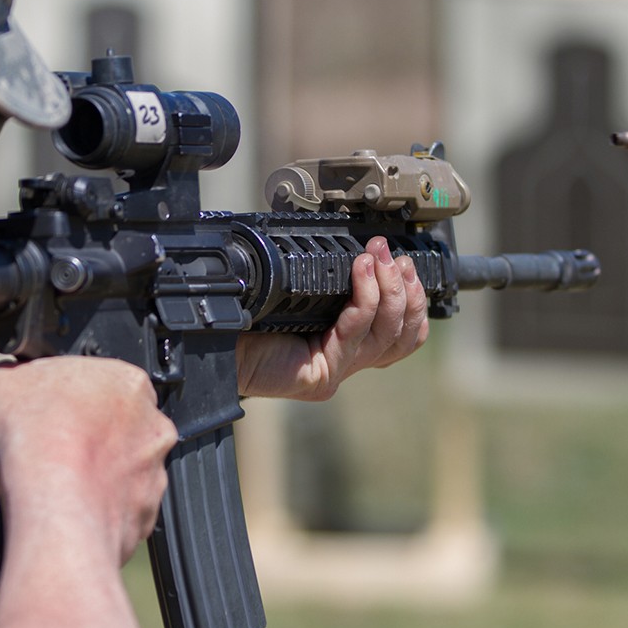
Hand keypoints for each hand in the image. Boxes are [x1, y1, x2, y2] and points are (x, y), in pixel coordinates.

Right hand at [0, 357, 176, 565]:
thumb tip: (15, 384)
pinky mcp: (146, 514)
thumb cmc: (32, 441)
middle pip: (119, 426)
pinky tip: (69, 510)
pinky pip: (121, 509)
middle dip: (90, 438)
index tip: (51, 415)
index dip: (72, 401)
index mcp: (126, 381)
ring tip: (57, 485)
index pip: (104, 384)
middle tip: (53, 450)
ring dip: (97, 475)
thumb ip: (17, 378)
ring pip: (123, 470)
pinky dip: (99, 510)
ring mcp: (154, 472)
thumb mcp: (0, 384)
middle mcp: (152, 425)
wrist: (52, 509)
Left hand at [235, 236, 428, 400]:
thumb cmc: (248, 316)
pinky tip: (361, 270)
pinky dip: (364, 296)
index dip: (414, 301)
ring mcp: (335, 371)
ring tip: (379, 256)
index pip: (401, 335)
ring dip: (388, 287)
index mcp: (345, 344)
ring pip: (384, 333)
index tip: (407, 265)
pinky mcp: (321, 376)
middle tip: (392, 254)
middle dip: (405, 288)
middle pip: (401, 335)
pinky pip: (355, 332)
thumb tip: (367, 251)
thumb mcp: (302, 295)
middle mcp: (345, 361)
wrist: (213, 339)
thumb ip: (334, 284)